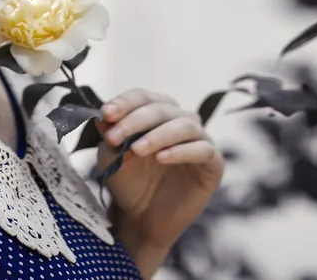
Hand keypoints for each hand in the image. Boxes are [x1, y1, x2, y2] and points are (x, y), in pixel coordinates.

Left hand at [95, 89, 223, 262]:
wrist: (141, 218)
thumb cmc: (128, 181)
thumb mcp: (111, 156)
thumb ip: (109, 134)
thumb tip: (103, 115)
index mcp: (156, 112)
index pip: (143, 97)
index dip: (125, 102)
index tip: (106, 113)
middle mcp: (180, 120)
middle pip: (162, 108)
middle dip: (135, 120)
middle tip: (114, 137)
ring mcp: (199, 140)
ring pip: (185, 125)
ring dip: (158, 134)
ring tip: (137, 149)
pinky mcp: (213, 164)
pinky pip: (203, 150)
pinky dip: (181, 151)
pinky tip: (161, 158)